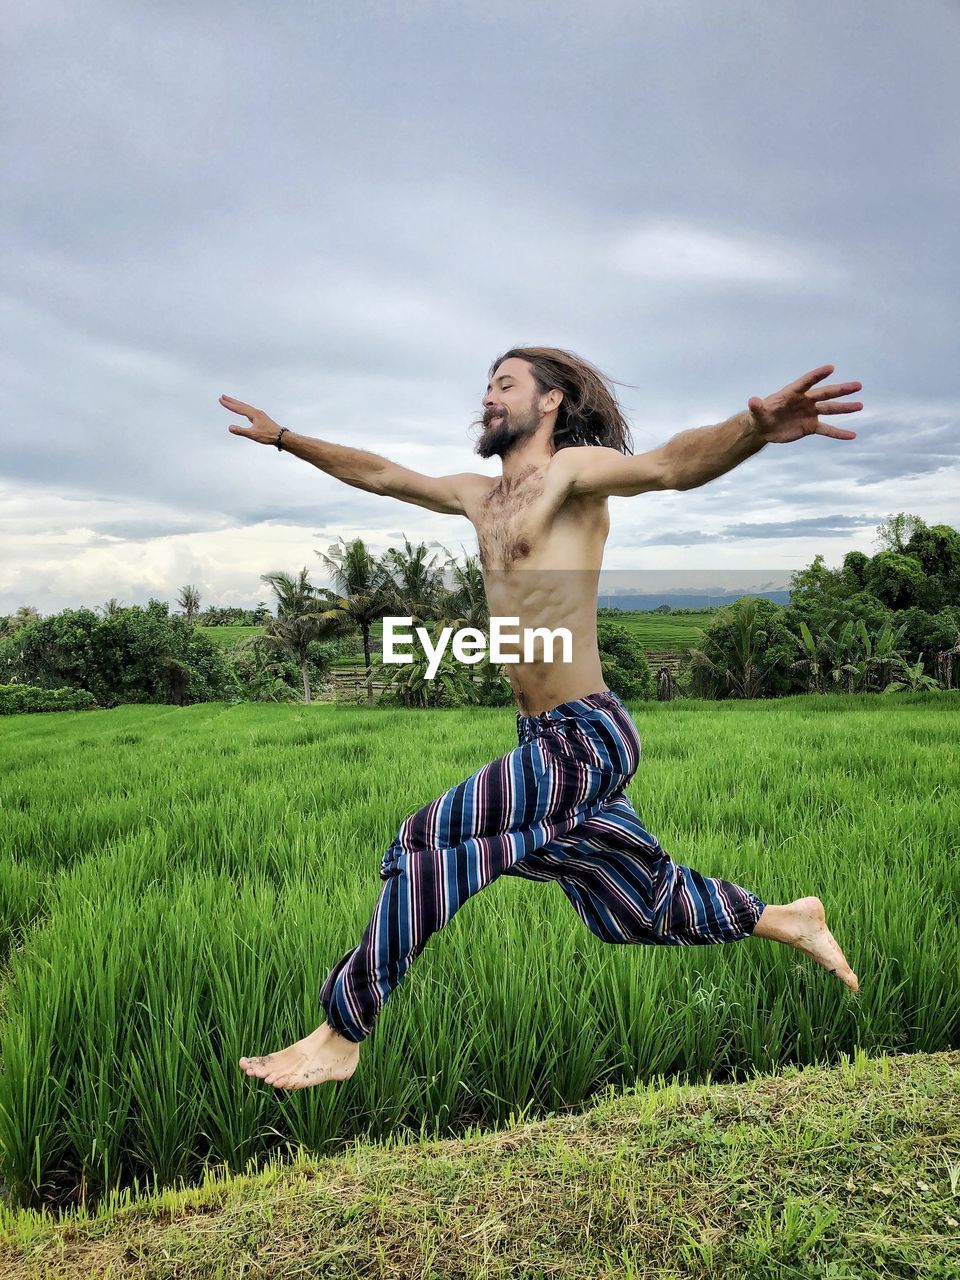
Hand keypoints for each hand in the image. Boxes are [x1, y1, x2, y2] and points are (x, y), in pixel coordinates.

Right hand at [220, 394, 283, 444]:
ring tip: (230, 401)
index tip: (220, 400)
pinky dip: (243, 408)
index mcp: (254, 414)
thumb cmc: (268, 436)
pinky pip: (249, 410)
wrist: (281, 436)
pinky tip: (244, 411)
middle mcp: (256, 412)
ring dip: (237, 404)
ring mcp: (259, 414)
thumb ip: (241, 431)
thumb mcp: (253, 434)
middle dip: (231, 401)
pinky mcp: (261, 418)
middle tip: (223, 396)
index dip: (229, 404)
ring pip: (246, 407)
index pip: (238, 408)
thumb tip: (230, 428)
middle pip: (241, 405)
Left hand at [746, 365, 862, 443]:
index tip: (831, 368)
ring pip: (830, 409)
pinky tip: (852, 435)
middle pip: (825, 394)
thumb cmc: (760, 416)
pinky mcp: (811, 426)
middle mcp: (805, 401)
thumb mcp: (757, 412)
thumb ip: (757, 406)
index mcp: (792, 393)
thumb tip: (752, 400)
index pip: (806, 382)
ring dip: (845, 408)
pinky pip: (827, 429)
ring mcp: (810, 413)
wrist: (764, 428)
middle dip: (841, 390)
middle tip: (858, 385)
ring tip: (860, 405)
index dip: (817, 375)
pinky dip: (839, 433)